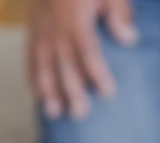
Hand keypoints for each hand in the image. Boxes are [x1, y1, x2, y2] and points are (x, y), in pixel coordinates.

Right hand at [26, 0, 138, 120]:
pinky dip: (34, 77)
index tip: (107, 94)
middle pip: (63, 60)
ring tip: (55, 113)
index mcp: (75, 13)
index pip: (86, 47)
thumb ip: (120, 12)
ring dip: (48, 89)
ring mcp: (40, 26)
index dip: (96, 71)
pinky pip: (30, 55)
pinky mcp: (33, 28)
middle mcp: (54, 22)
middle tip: (80, 114)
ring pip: (42, 61)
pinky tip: (40, 98)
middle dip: (70, 88)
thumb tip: (129, 39)